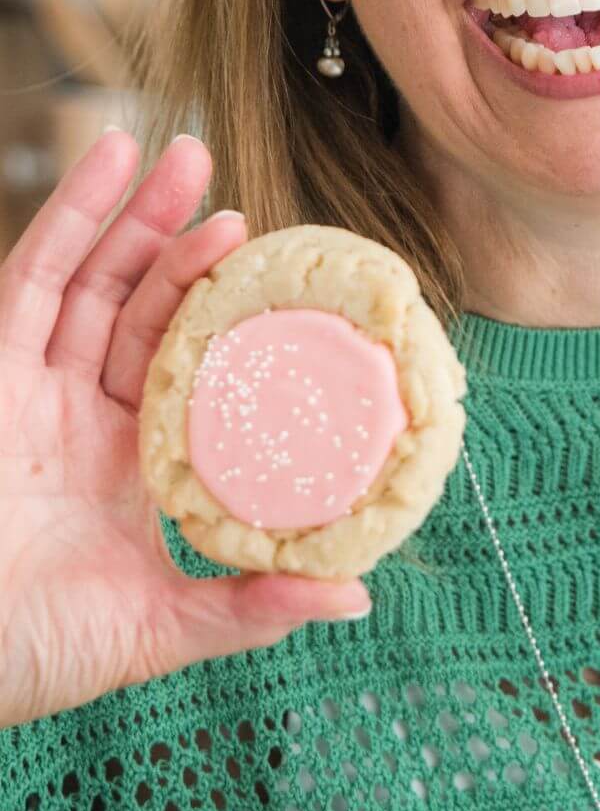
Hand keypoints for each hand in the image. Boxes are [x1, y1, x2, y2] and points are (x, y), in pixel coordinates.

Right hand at [0, 129, 371, 730]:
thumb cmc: (32, 657)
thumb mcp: (158, 630)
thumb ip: (249, 608)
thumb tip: (355, 594)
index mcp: (130, 462)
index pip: (186, 366)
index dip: (223, 314)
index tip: (278, 272)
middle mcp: (83, 414)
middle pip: (138, 307)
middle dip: (181, 243)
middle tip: (233, 194)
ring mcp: (31, 386)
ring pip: (92, 277)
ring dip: (136, 211)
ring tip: (187, 153)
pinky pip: (33, 277)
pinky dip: (71, 216)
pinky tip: (108, 163)